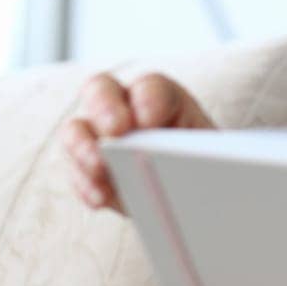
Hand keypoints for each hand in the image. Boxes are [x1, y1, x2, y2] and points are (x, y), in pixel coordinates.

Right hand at [59, 70, 216, 214]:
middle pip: (101, 90)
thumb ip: (199, 152)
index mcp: (163, 98)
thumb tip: (185, 160)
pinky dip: (85, 184)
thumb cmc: (207, 165)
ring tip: (100, 168)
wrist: (194, 193)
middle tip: (116, 132)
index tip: (151, 121)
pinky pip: (75, 172)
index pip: (150, 87)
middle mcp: (124, 107)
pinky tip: (100, 199)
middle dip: (106, 108)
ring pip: (76, 129)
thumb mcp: (211, 156)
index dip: (149, 100)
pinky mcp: (87, 171)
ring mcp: (99, 137)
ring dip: (84, 147)